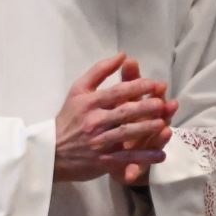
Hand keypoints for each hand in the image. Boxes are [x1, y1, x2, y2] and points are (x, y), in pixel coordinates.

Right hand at [52, 54, 178, 182]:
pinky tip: (160, 154)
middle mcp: (94, 121)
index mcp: (89, 102)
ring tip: (163, 125)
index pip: (115, 92)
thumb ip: (99, 71)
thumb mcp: (78, 90)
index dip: (136, 87)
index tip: (154, 83)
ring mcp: (98, 141)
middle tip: (162, 103)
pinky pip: (126, 157)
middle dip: (144, 107)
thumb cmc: (69, 117)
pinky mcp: (103, 160)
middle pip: (123, 112)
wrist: (52, 150)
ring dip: (145, 130)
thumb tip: (122, 55)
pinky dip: (144, 157)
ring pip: (126, 134)